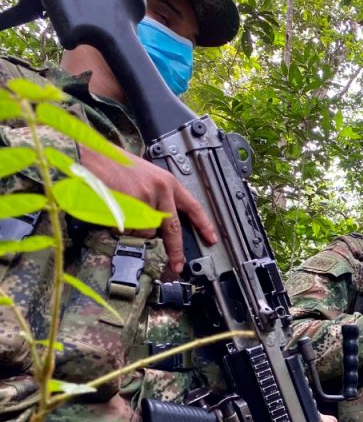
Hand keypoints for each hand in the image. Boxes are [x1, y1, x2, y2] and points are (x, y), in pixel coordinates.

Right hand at [80, 144, 217, 277]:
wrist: (91, 157)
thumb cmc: (114, 165)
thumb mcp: (145, 176)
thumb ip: (157, 196)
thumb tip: (162, 224)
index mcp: (167, 182)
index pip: (193, 206)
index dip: (204, 224)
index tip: (211, 238)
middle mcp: (161, 190)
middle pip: (173, 228)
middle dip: (175, 250)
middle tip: (177, 264)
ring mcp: (146, 198)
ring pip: (146, 231)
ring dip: (135, 231)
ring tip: (123, 213)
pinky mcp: (130, 206)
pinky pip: (129, 229)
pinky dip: (121, 228)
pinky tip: (114, 213)